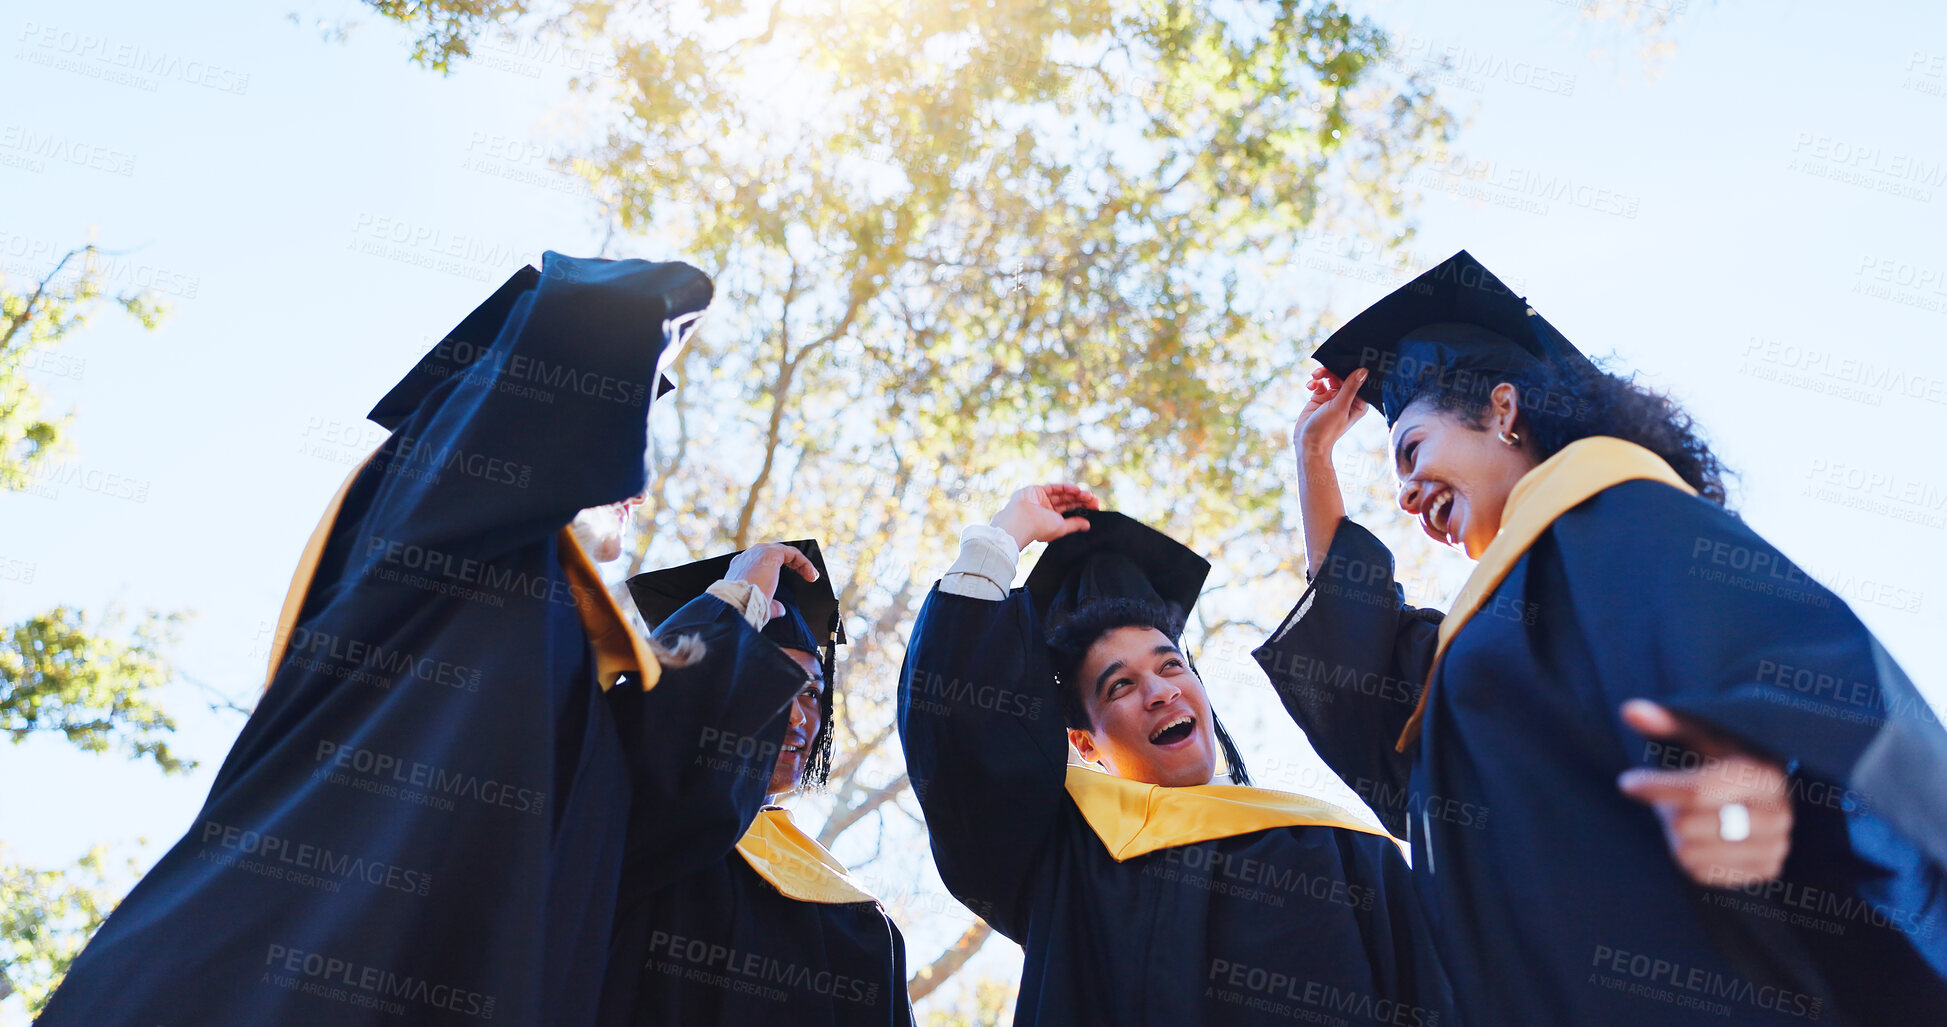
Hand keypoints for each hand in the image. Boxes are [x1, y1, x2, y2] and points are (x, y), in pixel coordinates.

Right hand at [725, 542, 817, 618]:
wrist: (736, 606)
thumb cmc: (743, 608)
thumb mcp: (757, 607)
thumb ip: (770, 605)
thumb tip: (780, 609)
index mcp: (739, 569)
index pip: (760, 562)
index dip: (777, 569)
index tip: (791, 581)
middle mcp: (746, 558)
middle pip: (773, 553)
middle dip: (790, 562)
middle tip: (804, 574)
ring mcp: (757, 553)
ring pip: (783, 551)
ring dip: (799, 562)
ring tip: (811, 576)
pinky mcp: (769, 553)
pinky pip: (792, 553)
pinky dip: (803, 562)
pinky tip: (811, 576)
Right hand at [990, 484, 1100, 550]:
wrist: (1020, 521)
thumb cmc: (1038, 528)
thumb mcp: (1061, 528)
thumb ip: (1074, 525)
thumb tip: (1087, 525)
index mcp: (1051, 520)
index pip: (1070, 511)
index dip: (1082, 508)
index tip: (1095, 507)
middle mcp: (1046, 509)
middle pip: (1068, 501)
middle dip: (1081, 500)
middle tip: (1093, 499)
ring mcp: (1041, 499)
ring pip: (1062, 494)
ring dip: (1076, 493)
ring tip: (1087, 494)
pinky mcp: (1036, 491)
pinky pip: (1054, 487)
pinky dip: (1065, 487)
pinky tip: (1076, 489)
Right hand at [1292, 367, 1369, 464]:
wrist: (1307, 443)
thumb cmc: (1327, 429)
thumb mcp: (1339, 406)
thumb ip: (1350, 387)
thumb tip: (1363, 370)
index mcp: (1358, 402)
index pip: (1359, 380)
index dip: (1353, 369)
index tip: (1346, 358)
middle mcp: (1347, 398)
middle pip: (1343, 376)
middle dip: (1333, 370)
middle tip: (1322, 370)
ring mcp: (1333, 398)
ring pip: (1330, 377)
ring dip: (1322, 374)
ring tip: (1314, 377)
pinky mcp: (1320, 398)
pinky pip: (1319, 383)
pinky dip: (1314, 382)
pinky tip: (1309, 386)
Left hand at [1617, 700, 1792, 888]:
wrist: (1764, 790)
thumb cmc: (1724, 756)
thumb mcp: (1701, 734)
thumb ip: (1668, 721)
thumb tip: (1629, 709)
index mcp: (1764, 774)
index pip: (1698, 790)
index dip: (1656, 787)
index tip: (1627, 782)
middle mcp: (1778, 814)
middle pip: (1686, 825)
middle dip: (1666, 810)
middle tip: (1671, 799)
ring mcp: (1776, 846)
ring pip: (1688, 853)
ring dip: (1675, 835)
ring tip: (1687, 816)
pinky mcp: (1766, 870)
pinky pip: (1700, 873)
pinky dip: (1689, 856)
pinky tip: (1701, 837)